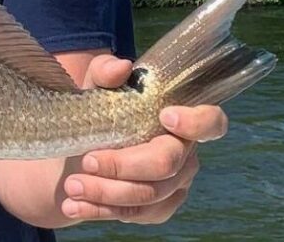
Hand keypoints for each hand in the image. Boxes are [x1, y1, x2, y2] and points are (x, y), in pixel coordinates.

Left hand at [61, 55, 227, 223]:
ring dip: (106, 192)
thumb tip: (120, 68)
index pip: (211, 121)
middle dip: (124, 165)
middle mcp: (185, 153)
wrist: (80, 151)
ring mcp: (175, 185)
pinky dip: (101, 210)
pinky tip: (74, 204)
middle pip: (167, 162)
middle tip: (88, 160)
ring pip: (148, 194)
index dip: (196, 122)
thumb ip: (106, 71)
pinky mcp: (158, 209)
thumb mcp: (95, 86)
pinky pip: (135, 215)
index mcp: (181, 118)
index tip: (166, 116)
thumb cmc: (99, 113)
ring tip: (72, 186)